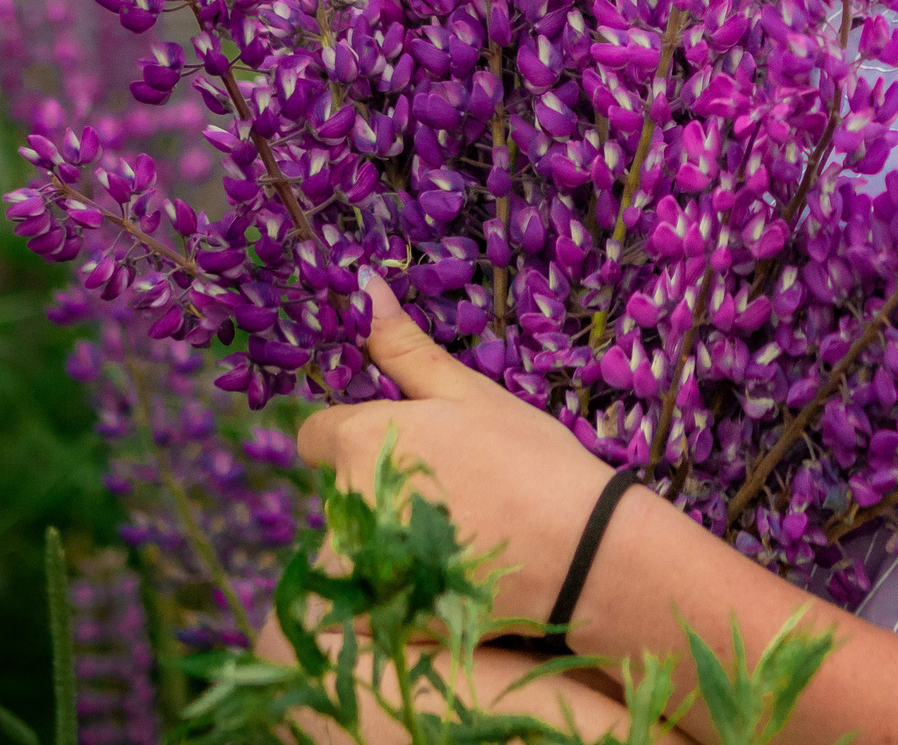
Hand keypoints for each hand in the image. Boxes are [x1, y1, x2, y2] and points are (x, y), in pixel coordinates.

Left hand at [294, 272, 617, 623]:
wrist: (581, 552)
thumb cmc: (528, 458)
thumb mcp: (468, 393)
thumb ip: (403, 348)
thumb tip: (359, 285)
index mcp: (359, 441)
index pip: (316, 435)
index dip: (355, 434)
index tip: (405, 442)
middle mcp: (347, 504)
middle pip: (341, 491)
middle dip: (380, 487)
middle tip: (451, 488)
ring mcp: (363, 565)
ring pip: (358, 544)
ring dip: (391, 540)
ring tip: (460, 534)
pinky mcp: (383, 613)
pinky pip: (376, 593)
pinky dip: (406, 586)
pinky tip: (456, 572)